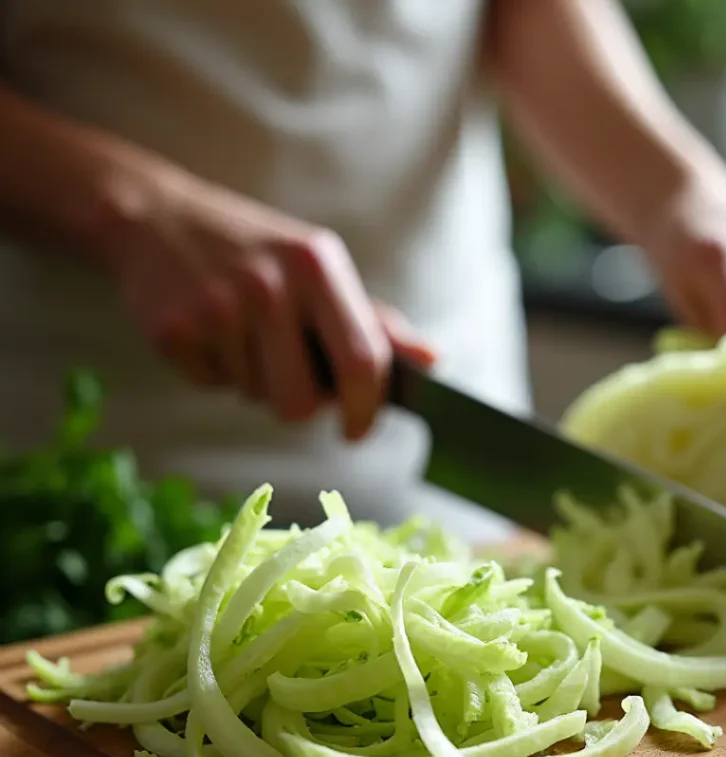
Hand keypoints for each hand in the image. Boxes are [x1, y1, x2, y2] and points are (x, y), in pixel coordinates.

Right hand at [86, 168, 433, 439]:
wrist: (152, 215)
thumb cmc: (254, 248)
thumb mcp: (317, 266)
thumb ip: (374, 320)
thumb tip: (431, 361)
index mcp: (317, 265)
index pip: (363, 362)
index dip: (366, 410)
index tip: (357, 429)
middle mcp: (270, 283)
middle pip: (301, 402)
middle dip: (299, 405)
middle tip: (287, 372)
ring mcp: (218, 306)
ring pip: (255, 397)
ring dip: (254, 381)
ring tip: (240, 333)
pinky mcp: (174, 328)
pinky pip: (212, 385)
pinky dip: (215, 371)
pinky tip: (209, 331)